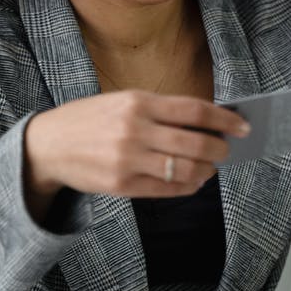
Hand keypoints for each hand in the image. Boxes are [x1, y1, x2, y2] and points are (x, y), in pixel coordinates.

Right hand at [22, 90, 248, 218]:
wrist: (49, 144)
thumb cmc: (92, 118)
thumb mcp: (124, 100)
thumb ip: (162, 110)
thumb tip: (206, 121)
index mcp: (139, 103)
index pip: (195, 111)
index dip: (225, 120)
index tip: (242, 125)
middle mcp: (135, 130)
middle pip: (195, 143)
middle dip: (220, 149)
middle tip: (226, 150)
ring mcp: (128, 160)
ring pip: (185, 170)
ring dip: (206, 171)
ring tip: (210, 168)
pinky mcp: (122, 185)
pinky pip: (167, 190)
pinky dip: (188, 187)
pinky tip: (193, 181)